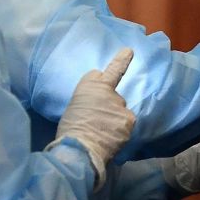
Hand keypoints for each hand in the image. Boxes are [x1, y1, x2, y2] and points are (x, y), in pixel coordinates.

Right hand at [51, 48, 135, 186]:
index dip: (121, 60)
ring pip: (121, 112)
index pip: (110, 70)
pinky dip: (120, 131)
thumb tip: (99, 107)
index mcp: (91, 86)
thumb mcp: (75, 106)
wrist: (79, 148)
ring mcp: (122, 106)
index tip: (129, 51)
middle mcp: (110, 92)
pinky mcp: (129, 120)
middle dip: (109, 108)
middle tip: (97, 122)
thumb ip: (91, 101)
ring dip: (116, 120)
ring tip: (102, 133)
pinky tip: (110, 139)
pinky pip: (126, 125)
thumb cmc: (70, 129)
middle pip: (114, 98)